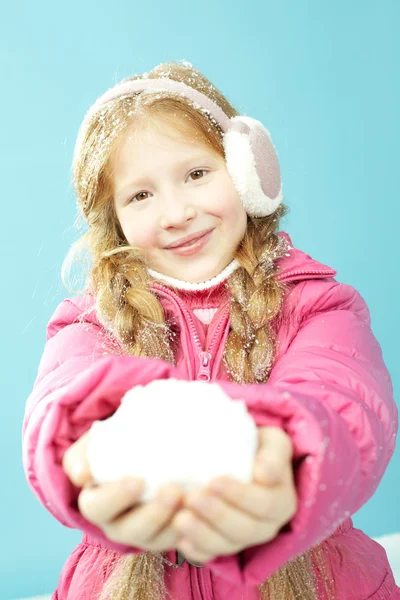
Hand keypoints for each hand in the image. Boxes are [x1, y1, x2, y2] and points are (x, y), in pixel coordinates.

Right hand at [62, 430, 185, 551]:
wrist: (141, 450)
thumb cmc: (114, 446)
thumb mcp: (93, 445)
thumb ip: (82, 455)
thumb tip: (81, 475)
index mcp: (96, 504)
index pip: (98, 508)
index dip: (117, 498)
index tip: (138, 480)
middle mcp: (118, 524)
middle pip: (132, 531)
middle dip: (153, 514)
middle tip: (173, 491)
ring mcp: (145, 532)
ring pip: (159, 540)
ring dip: (176, 524)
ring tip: (191, 500)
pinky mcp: (169, 534)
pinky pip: (182, 541)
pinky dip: (194, 529)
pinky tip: (205, 511)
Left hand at [171, 427, 296, 564]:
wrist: (242, 460)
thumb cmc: (257, 449)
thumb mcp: (273, 442)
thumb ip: (275, 454)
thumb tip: (263, 474)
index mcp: (281, 503)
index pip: (264, 505)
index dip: (240, 496)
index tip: (215, 481)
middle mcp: (265, 527)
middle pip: (244, 530)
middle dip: (216, 515)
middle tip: (192, 497)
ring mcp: (242, 540)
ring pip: (225, 546)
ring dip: (202, 534)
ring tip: (180, 518)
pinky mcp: (221, 546)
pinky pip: (209, 555)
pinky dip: (195, 550)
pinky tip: (181, 539)